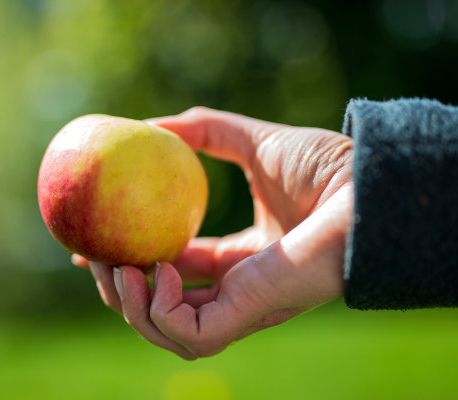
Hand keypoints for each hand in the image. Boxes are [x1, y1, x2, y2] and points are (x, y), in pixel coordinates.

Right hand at [73, 107, 353, 358]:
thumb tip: (152, 123)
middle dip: (120, 290)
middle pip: (161, 306)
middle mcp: (237, 289)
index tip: (90, 247)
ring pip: (168, 331)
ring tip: (117, 268)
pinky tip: (160, 272)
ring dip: (130, 307)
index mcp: (239, 259)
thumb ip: (207, 130)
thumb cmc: (325, 168)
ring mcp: (242, 307)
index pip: (173, 270)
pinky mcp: (250, 315)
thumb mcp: (252, 141)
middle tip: (93, 259)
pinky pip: (190, 333)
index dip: (129, 263)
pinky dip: (161, 311)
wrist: (367, 187)